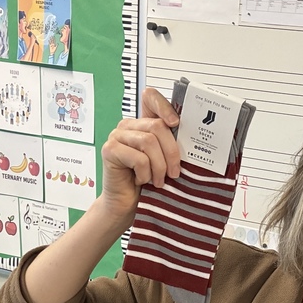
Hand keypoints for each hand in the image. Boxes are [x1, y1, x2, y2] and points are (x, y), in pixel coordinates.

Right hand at [99, 87, 180, 219]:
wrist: (126, 204)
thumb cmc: (146, 183)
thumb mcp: (163, 160)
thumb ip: (170, 145)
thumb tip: (192, 139)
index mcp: (142, 124)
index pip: (150, 98)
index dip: (164, 106)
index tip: (176, 123)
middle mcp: (128, 126)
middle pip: (157, 126)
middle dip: (171, 152)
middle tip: (174, 172)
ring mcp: (116, 136)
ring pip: (148, 142)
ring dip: (159, 166)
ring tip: (158, 181)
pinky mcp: (110, 150)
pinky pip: (138, 158)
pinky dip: (145, 173)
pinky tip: (141, 180)